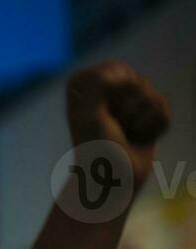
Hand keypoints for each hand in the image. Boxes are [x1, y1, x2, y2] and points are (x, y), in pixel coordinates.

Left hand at [66, 61, 170, 186]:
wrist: (112, 180)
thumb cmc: (95, 150)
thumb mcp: (88, 115)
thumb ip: (99, 85)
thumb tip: (127, 77)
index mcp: (84, 83)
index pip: (116, 68)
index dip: (112, 92)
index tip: (98, 114)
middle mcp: (105, 88)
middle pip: (136, 81)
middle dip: (127, 108)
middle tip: (111, 128)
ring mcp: (128, 101)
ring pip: (152, 96)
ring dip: (138, 121)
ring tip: (124, 134)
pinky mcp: (148, 115)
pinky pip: (163, 111)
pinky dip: (152, 129)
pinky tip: (139, 138)